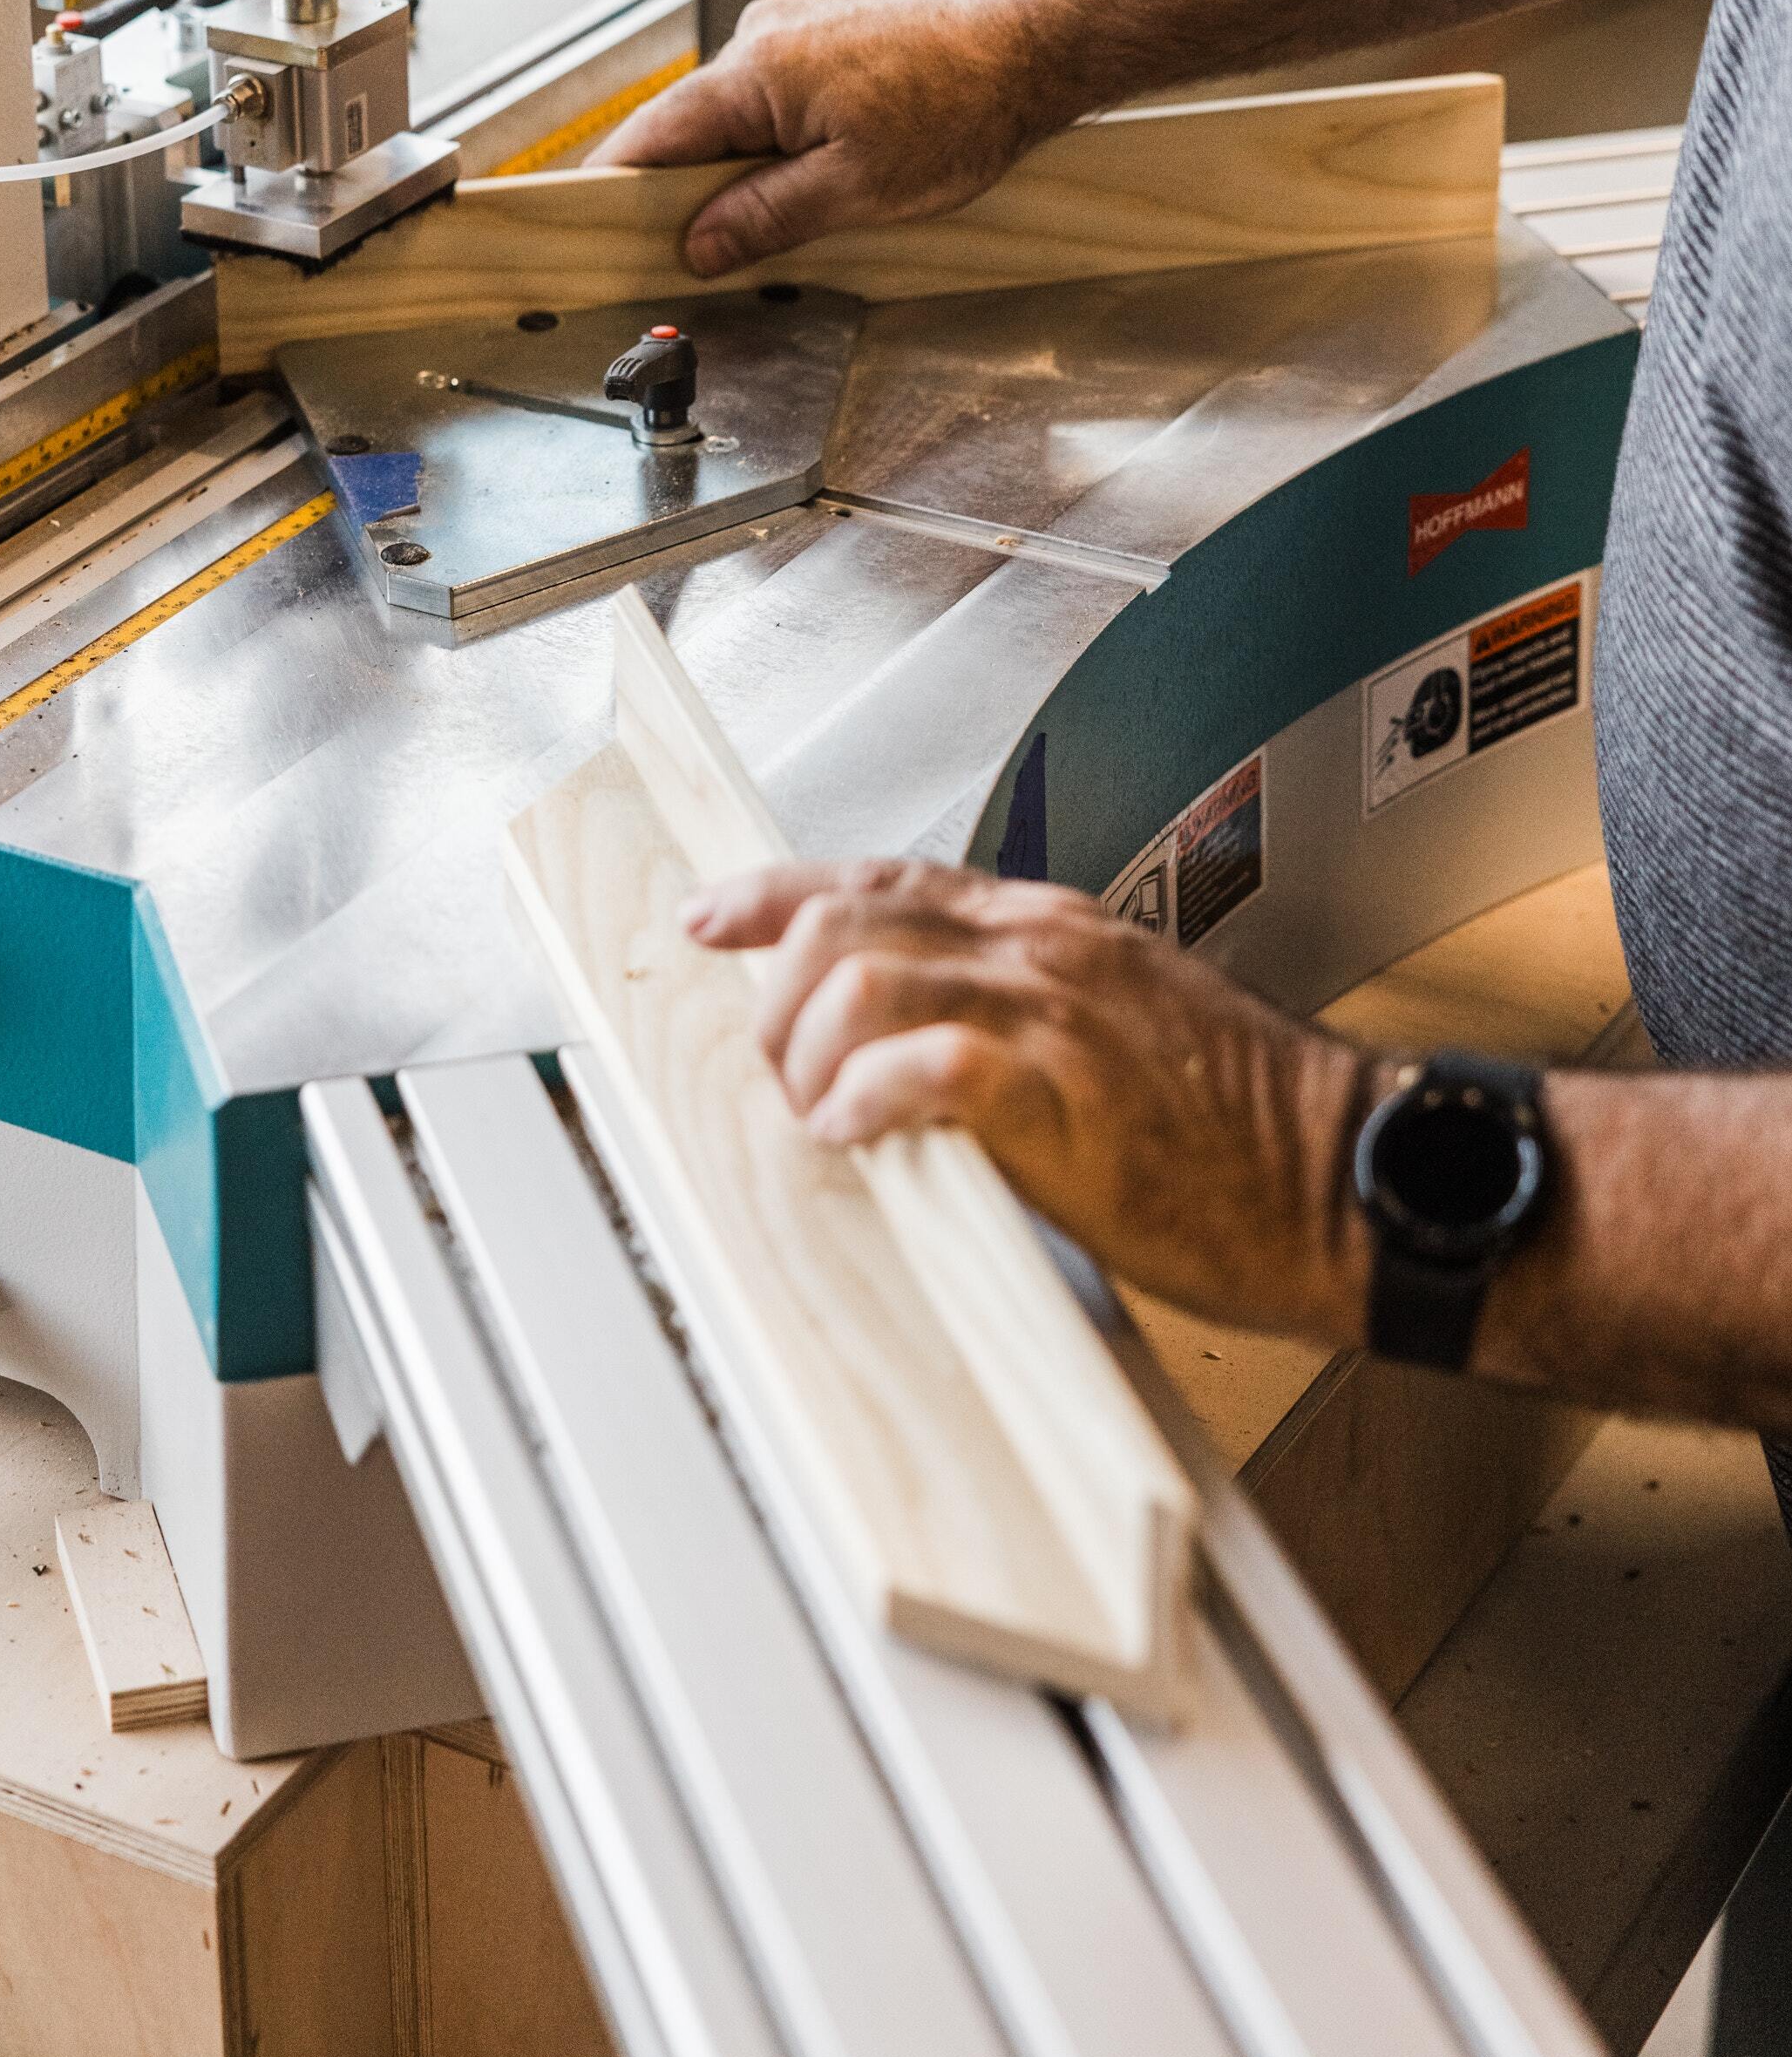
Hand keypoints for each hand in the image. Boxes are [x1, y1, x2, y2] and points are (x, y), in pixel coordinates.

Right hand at [587, 0, 1069, 277]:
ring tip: (773, 222)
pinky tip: (803, 183)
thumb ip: (764, 218)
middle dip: (685, 194)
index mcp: (753, 71)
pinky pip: (768, 104)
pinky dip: (770, 148)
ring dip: (738, 173)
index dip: (614, 188)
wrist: (1027, 51)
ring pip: (732, 120)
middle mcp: (759, 40)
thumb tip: (697, 247)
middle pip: (687, 130)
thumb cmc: (957, 109)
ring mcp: (789, 36)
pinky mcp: (819, 45)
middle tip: (690, 258)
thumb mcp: (853, 191)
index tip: (585, 230)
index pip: (650, 136)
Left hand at [685, 856, 1376, 1344]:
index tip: (713, 917)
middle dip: (782, 1000)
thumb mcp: (1121, 1036)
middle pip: (845, 919)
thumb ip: (1020, 1019)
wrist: (1344, 1179)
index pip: (884, 876)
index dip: (778, 893)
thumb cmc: (1244, 1132)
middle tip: (791, 1075)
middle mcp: (1042, 947)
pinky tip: (865, 1137)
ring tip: (830, 1116)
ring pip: (861, 978)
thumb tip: (916, 1052)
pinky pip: (919, 1063)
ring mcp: (1052, 1010)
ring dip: (813, 1055)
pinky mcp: (1059, 1090)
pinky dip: (864, 1100)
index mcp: (1053, 929)